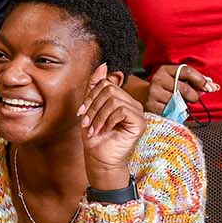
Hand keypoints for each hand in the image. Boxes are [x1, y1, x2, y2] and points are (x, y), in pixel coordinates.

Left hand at [78, 76, 144, 190]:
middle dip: (93, 107)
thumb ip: (95, 86)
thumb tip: (103, 65)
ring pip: (114, 99)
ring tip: (94, 129)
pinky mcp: (140, 122)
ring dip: (99, 116)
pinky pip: (121, 110)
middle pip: (109, 89)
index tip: (81, 113)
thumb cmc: (94, 135)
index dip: (90, 96)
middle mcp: (131, 103)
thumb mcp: (89, 107)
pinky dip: (108, 121)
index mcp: (121, 98)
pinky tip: (105, 130)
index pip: (105, 83)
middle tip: (87, 123)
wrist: (99, 158)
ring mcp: (137, 112)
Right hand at [141, 64, 218, 114]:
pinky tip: (173, 110)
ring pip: (178, 101)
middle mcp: (158, 78)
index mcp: (165, 69)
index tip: (210, 87)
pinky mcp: (151, 105)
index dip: (200, 79)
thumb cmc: (165, 88)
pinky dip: (175, 112)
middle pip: (184, 88)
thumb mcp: (176, 80)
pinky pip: (170, 111)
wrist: (142, 96)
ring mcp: (154, 92)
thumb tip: (213, 86)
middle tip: (194, 99)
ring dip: (184, 105)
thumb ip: (195, 82)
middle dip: (194, 96)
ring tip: (181, 104)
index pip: (186, 71)